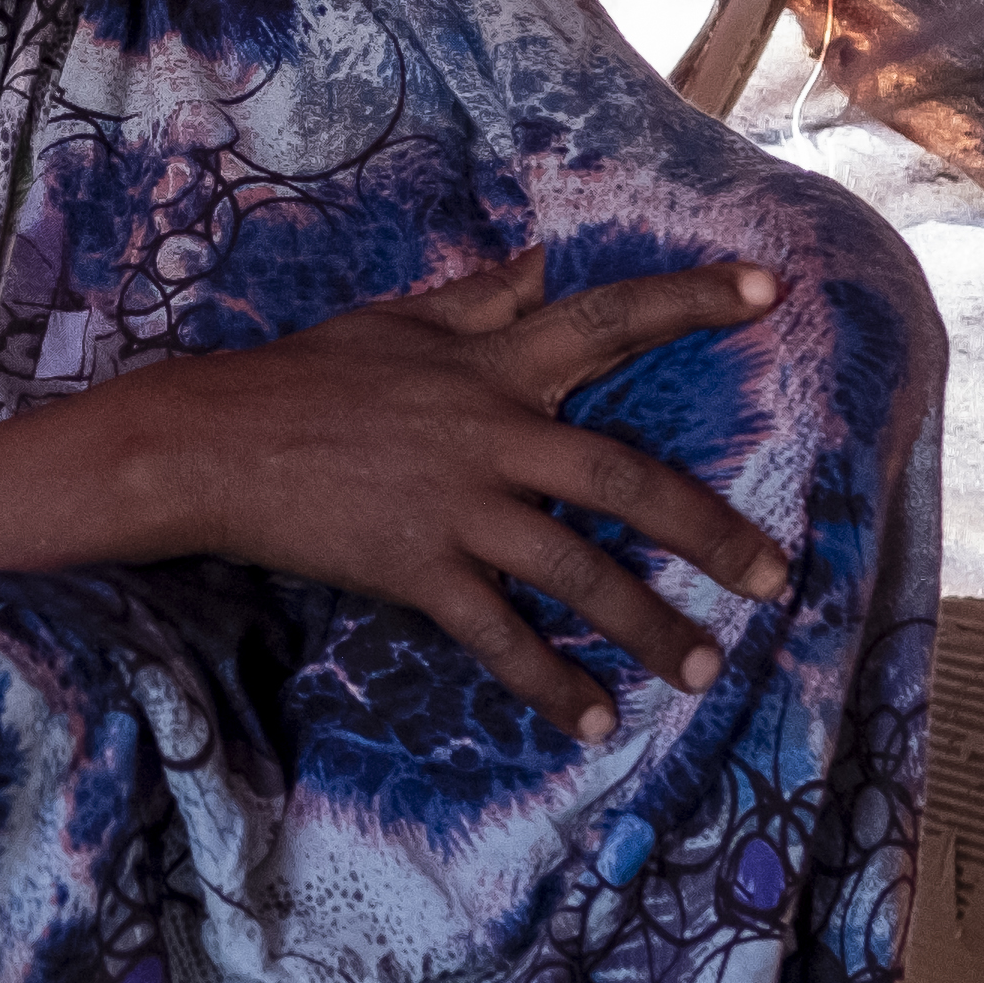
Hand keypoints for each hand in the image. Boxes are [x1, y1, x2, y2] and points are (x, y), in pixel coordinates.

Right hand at [86, 249, 796, 739]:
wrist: (208, 442)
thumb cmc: (305, 376)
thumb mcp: (397, 320)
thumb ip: (482, 298)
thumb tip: (544, 262)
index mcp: (493, 361)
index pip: (607, 319)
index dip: (689, 302)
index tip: (768, 291)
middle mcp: (490, 428)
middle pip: (625, 478)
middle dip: (709, 531)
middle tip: (774, 577)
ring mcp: (455, 503)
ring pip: (576, 569)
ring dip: (646, 624)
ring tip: (701, 670)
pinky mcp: (415, 567)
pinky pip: (498, 635)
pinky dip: (549, 681)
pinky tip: (591, 720)